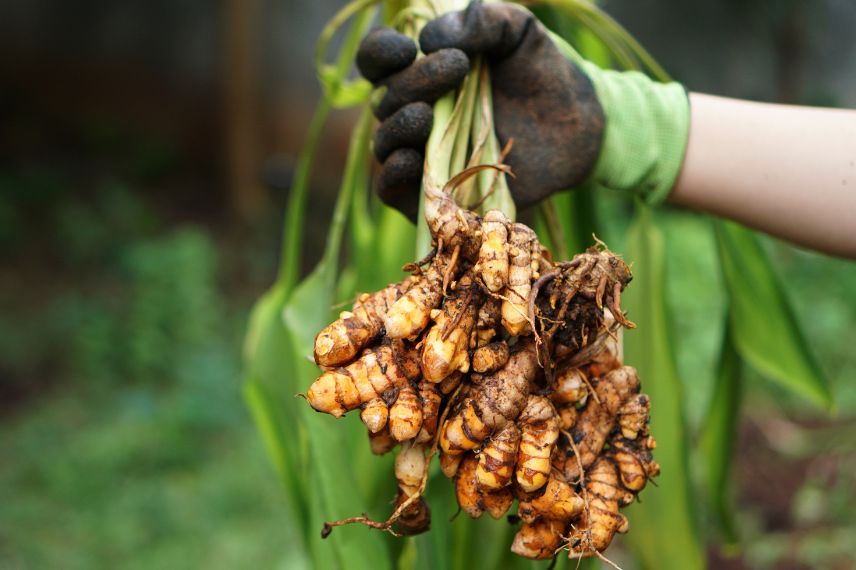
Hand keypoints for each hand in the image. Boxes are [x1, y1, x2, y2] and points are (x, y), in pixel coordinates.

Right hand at [356, 2, 604, 219]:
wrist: (578, 128)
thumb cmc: (543, 75)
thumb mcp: (519, 33)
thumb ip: (483, 20)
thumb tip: (429, 38)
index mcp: (421, 71)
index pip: (377, 61)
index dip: (381, 53)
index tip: (408, 49)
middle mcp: (413, 111)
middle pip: (384, 98)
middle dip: (413, 82)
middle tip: (457, 69)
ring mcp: (422, 154)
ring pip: (384, 143)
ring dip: (398, 127)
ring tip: (428, 116)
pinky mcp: (433, 193)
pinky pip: (390, 190)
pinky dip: (393, 175)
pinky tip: (412, 159)